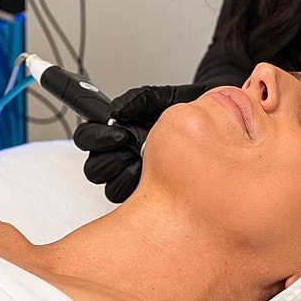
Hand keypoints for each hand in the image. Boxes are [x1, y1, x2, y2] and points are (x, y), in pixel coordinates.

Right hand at [72, 84, 205, 201]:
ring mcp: (136, 178)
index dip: (95, 138)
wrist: (214, 124)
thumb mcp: (160, 99)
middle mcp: (121, 157)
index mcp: (116, 133)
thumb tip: (117, 111)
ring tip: (146, 163)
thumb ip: (137, 100)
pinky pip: (137, 201)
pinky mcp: (152, 194)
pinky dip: (146, 190)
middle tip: (131, 148)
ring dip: (126, 175)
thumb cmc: (186, 111)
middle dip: (109, 160)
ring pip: (111, 188)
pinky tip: (161, 178)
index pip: (87, 139)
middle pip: (94, 169)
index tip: (119, 133)